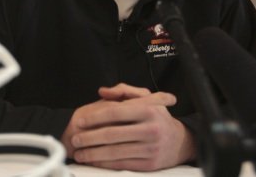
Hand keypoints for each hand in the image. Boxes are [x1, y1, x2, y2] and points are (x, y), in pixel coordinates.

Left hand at [61, 83, 195, 170]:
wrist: (180, 142)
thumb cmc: (157, 118)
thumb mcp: (146, 98)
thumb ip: (124, 90)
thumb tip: (103, 91)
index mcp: (148, 110)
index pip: (114, 112)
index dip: (94, 117)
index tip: (80, 120)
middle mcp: (150, 129)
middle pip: (111, 134)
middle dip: (89, 137)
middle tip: (75, 138)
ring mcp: (150, 148)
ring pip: (114, 151)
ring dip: (92, 153)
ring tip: (79, 152)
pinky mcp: (149, 165)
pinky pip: (121, 164)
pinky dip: (104, 163)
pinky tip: (93, 160)